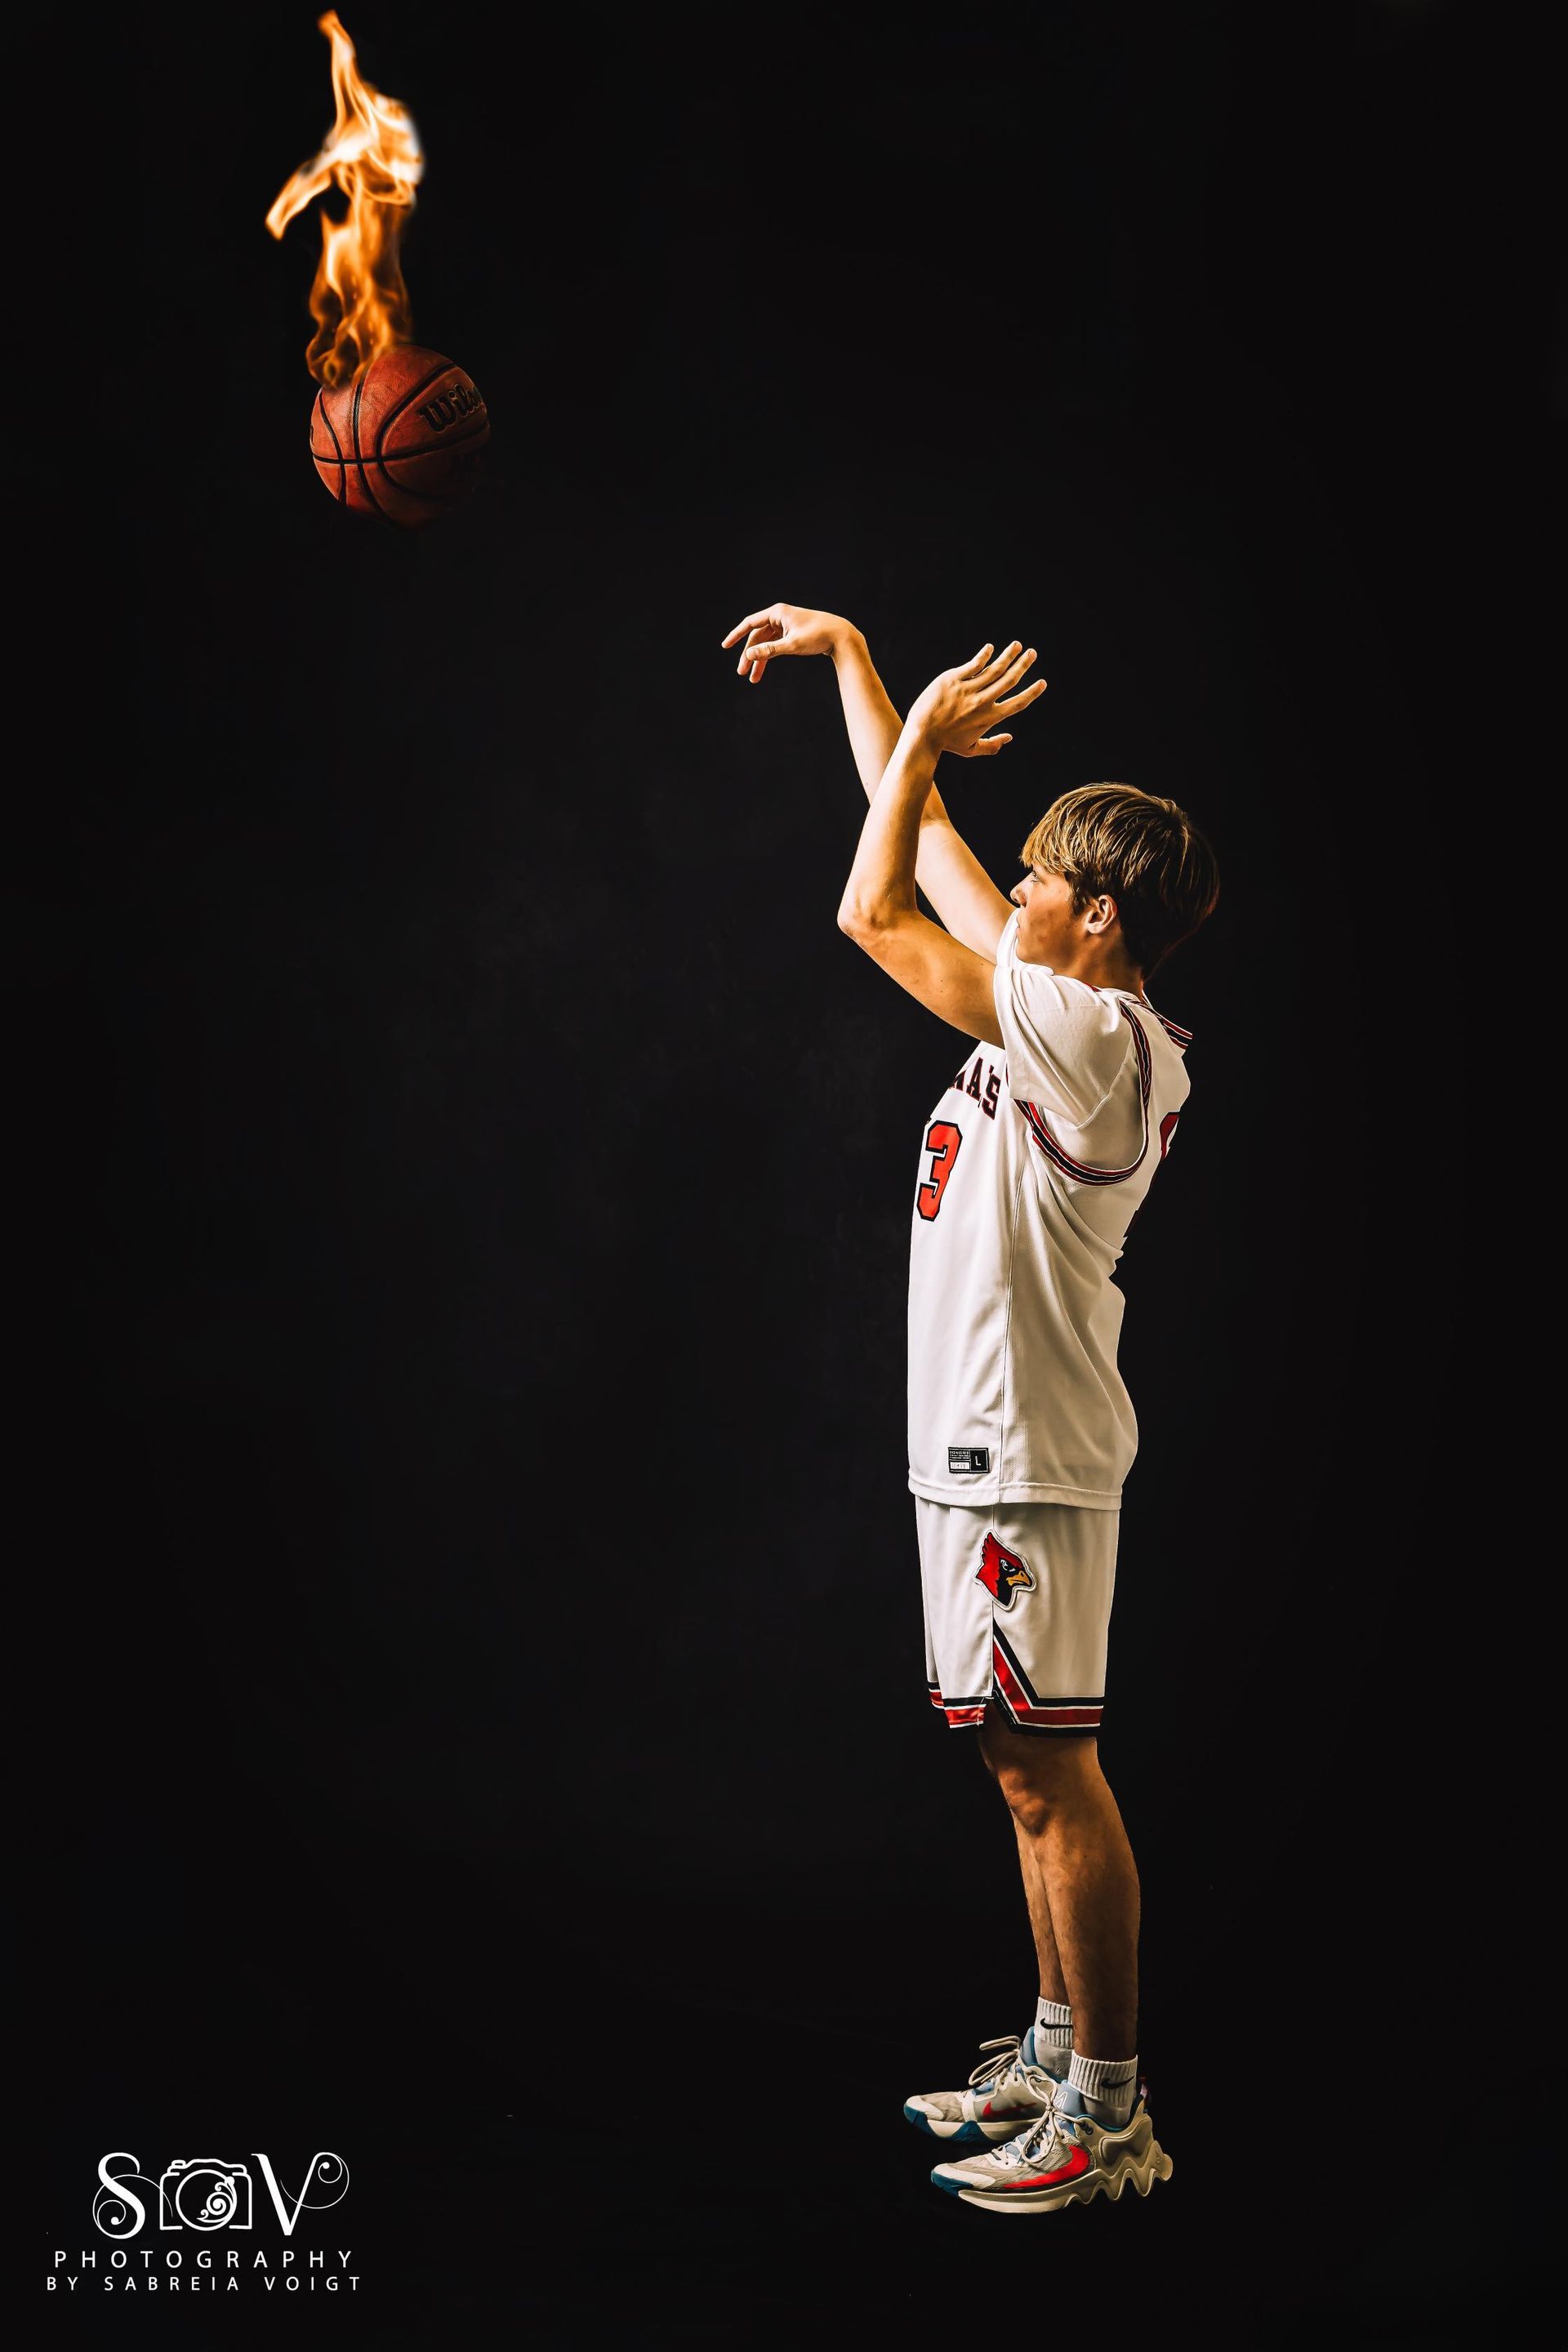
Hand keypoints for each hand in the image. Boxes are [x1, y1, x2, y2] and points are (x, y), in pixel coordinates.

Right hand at [721, 602, 849, 683]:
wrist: (842, 636)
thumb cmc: (818, 636)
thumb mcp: (792, 645)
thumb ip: (769, 650)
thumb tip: (748, 655)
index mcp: (778, 612)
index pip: (750, 623)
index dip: (736, 635)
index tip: (725, 646)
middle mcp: (780, 616)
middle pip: (757, 637)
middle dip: (750, 655)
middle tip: (742, 673)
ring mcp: (786, 625)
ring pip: (766, 644)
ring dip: (760, 660)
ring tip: (754, 679)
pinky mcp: (793, 633)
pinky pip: (775, 645)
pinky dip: (770, 657)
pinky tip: (765, 668)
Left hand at [907, 641, 1046, 758]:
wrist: (921, 735)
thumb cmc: (946, 743)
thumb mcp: (970, 749)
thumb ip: (992, 746)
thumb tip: (1010, 738)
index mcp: (990, 718)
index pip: (1017, 703)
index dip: (1032, 692)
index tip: (1042, 682)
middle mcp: (982, 703)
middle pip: (1009, 680)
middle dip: (1023, 665)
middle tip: (1032, 653)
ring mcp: (967, 690)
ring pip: (993, 669)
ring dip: (1008, 656)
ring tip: (1017, 645)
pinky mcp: (952, 680)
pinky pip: (972, 665)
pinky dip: (983, 655)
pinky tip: (990, 648)